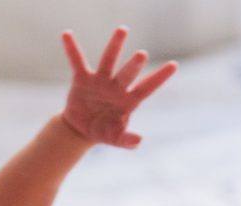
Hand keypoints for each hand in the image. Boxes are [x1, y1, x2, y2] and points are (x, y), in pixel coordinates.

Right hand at [62, 26, 177, 147]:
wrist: (81, 129)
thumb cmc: (104, 132)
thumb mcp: (115, 138)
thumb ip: (126, 140)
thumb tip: (138, 141)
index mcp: (129, 100)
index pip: (147, 87)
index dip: (159, 77)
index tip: (174, 65)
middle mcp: (117, 86)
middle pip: (127, 74)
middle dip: (134, 65)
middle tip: (142, 55)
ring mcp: (100, 80)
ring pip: (109, 60)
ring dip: (115, 46)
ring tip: (123, 30)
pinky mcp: (82, 79)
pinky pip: (76, 61)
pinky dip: (71, 48)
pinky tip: (66, 35)